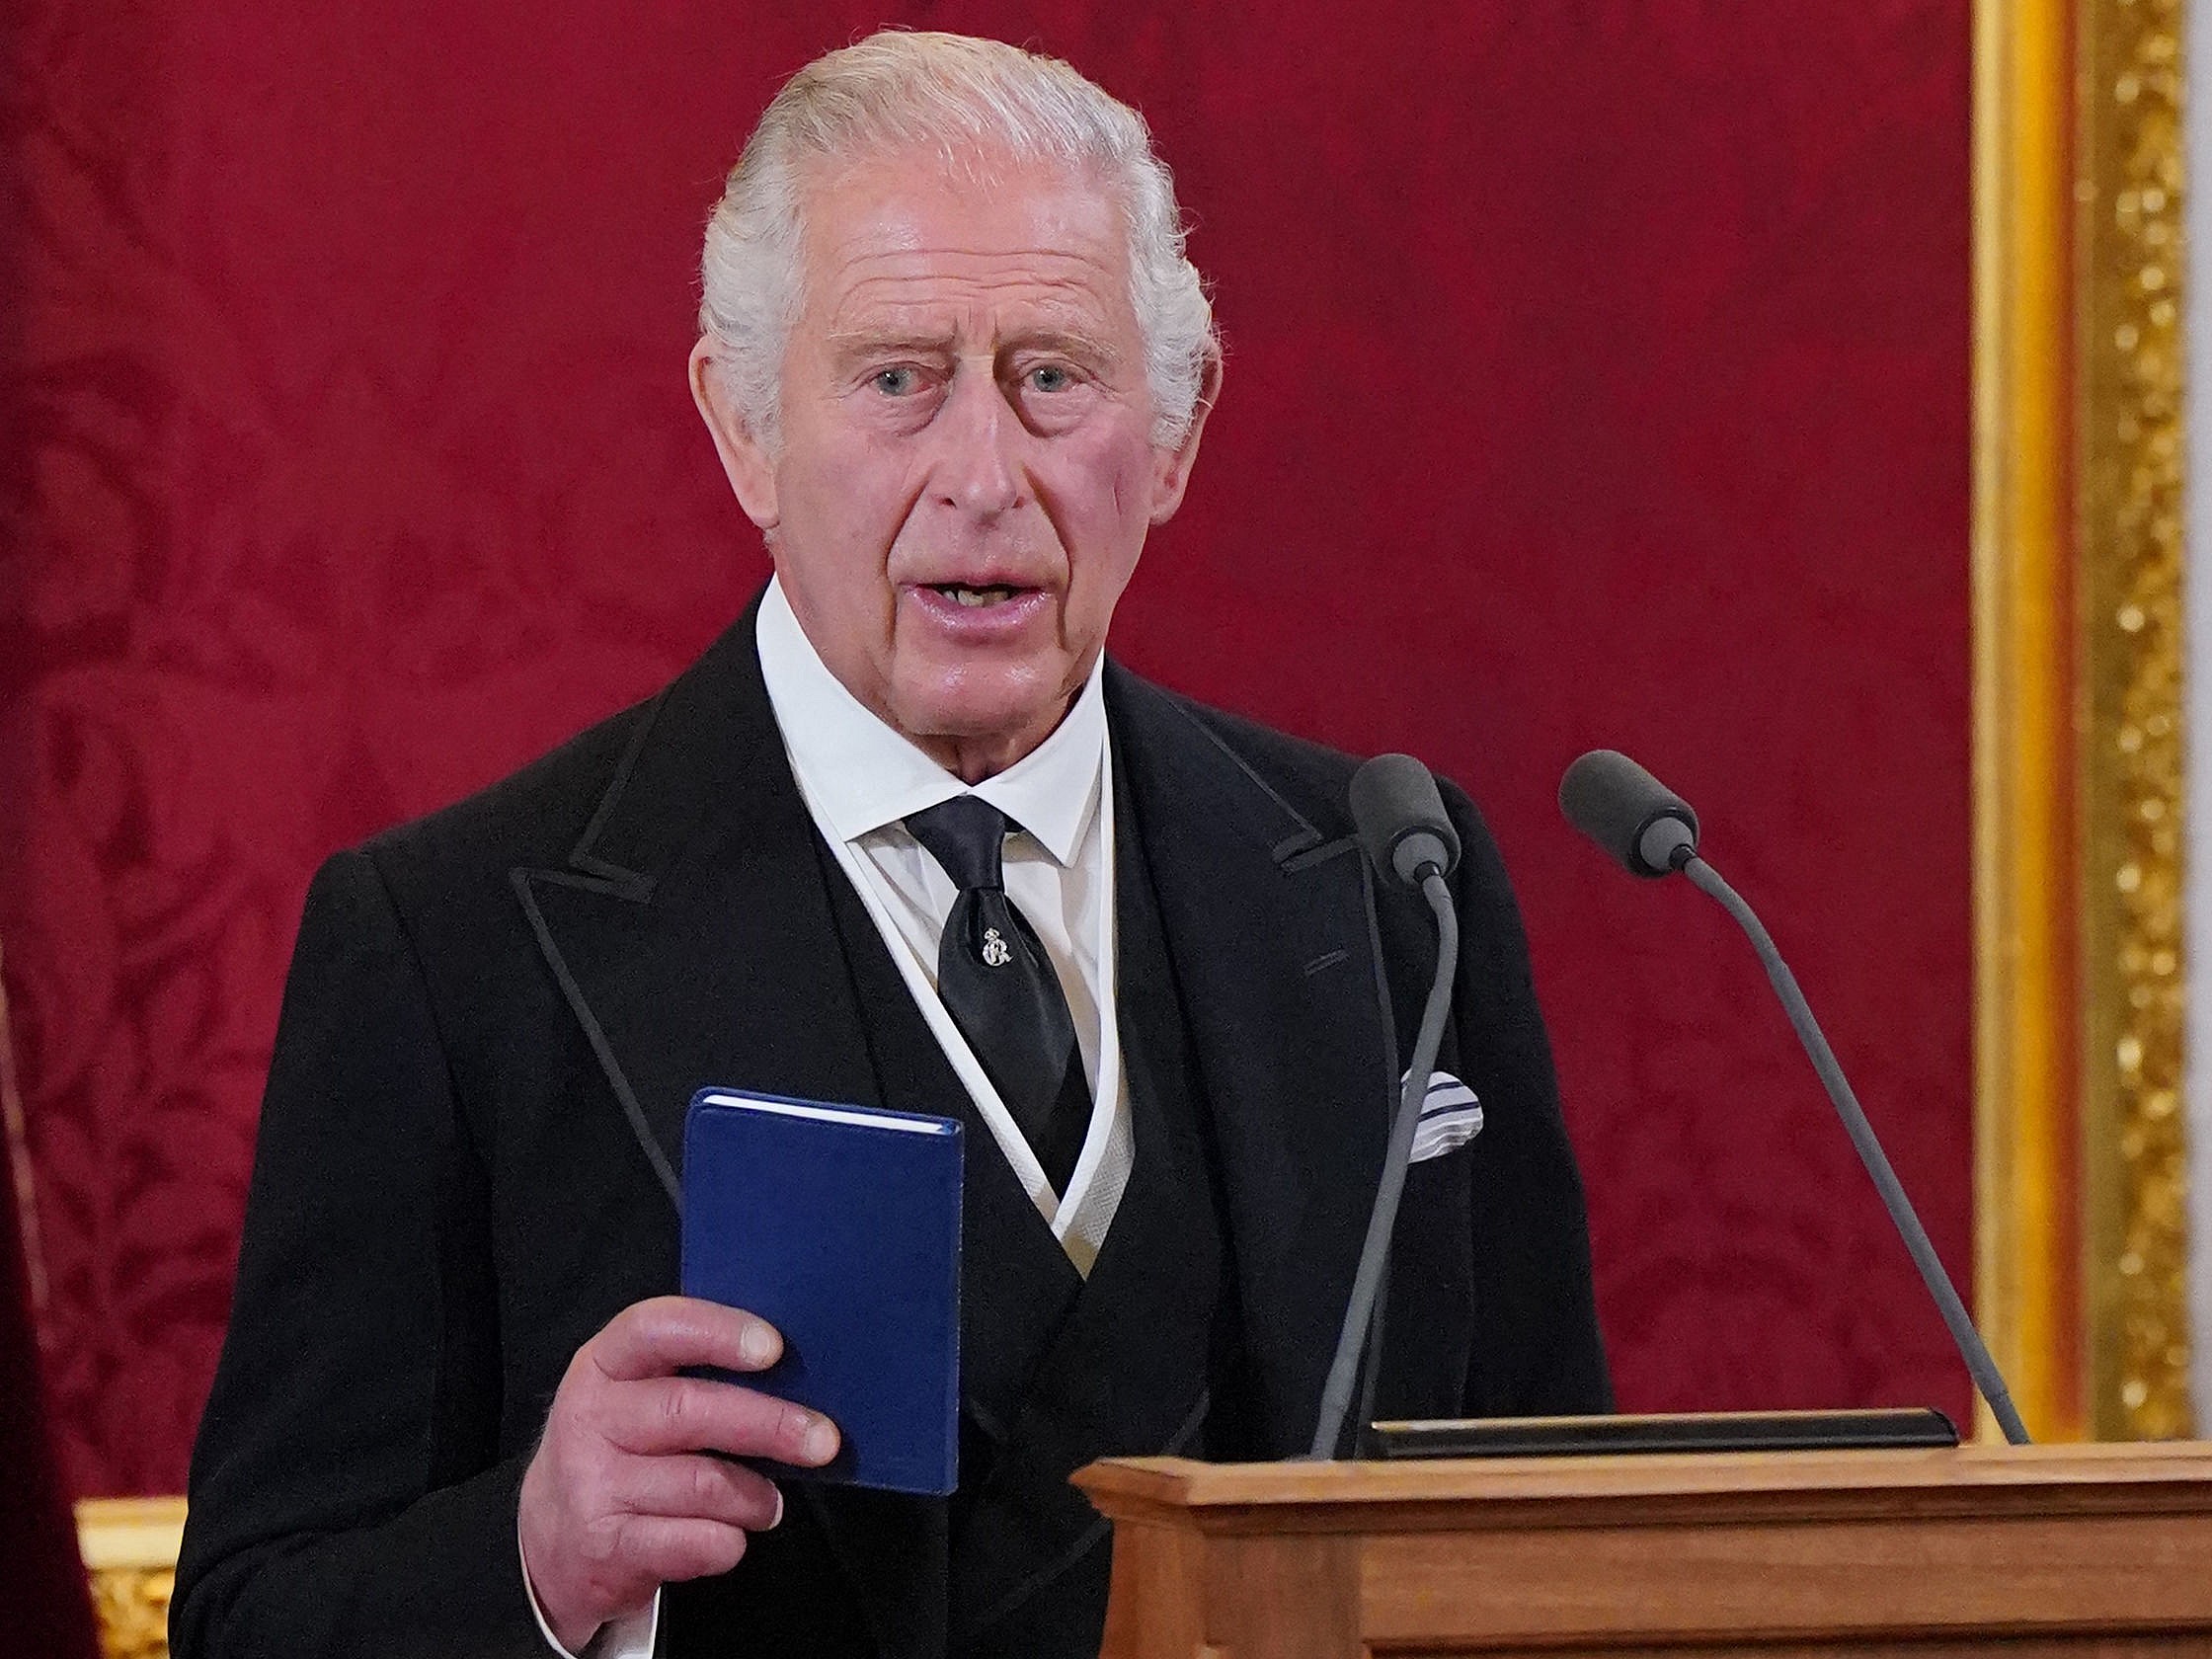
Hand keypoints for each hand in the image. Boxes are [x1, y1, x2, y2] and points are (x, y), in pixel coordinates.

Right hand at [517, 1296, 840, 1652]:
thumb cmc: (623, 1449)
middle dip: (769, 1424)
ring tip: (769, 1502)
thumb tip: (797, 1374)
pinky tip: (732, 1536)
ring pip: (701, 1483)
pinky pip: (691, 1542)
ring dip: (755, 1495)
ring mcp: (592, 1485)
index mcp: (604, 1365)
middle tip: (824, 1440)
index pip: (655, 1328)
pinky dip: (727, 1542)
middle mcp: (590, 1418)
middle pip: (689, 1410)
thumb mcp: (638, 1395)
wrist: (549, 1538)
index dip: (716, 1332)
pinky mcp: (605, 1547)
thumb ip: (696, 1375)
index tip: (773, 1347)